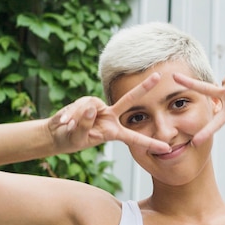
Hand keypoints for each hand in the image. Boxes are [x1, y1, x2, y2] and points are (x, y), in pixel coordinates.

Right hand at [48, 73, 171, 154]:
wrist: (57, 133)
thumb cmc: (70, 139)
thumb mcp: (76, 137)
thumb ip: (83, 124)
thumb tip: (91, 108)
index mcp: (113, 132)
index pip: (134, 137)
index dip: (150, 143)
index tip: (167, 148)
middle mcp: (110, 117)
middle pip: (129, 100)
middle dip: (143, 88)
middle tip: (159, 77)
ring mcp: (99, 107)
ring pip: (90, 107)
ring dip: (76, 120)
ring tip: (68, 127)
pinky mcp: (87, 101)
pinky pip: (80, 105)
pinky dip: (70, 115)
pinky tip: (64, 121)